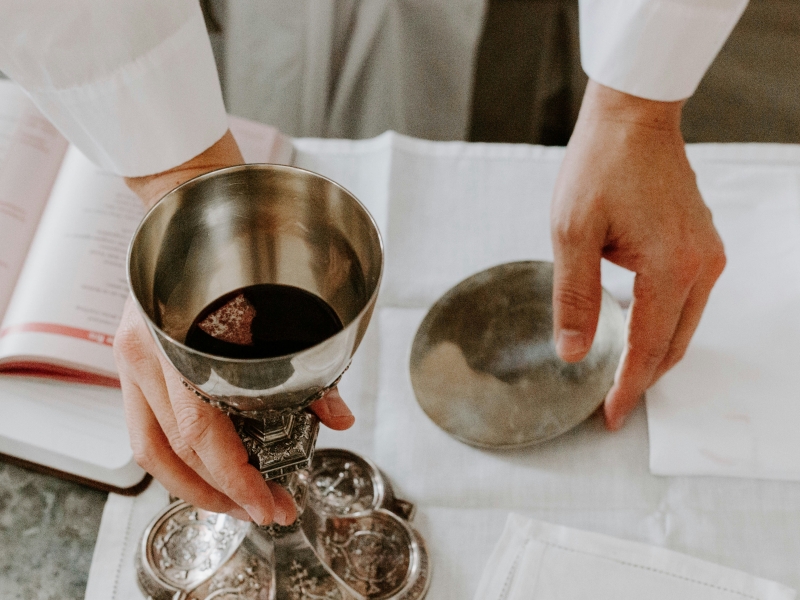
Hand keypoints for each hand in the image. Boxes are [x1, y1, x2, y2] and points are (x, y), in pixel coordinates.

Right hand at [117, 132, 354, 524]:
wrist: (192, 202)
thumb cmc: (236, 244)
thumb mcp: (277, 302)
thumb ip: (308, 361)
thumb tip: (339, 415)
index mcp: (180, 338)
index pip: (203, 433)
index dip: (238, 479)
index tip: (272, 504)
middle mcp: (145, 352)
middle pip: (172, 452)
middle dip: (218, 494)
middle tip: (263, 512)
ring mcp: (133, 353)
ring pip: (150, 447)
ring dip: (193, 485)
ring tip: (234, 503)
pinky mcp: (135, 354)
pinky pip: (147, 423)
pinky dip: (179, 455)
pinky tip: (208, 466)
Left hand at [550, 80, 725, 429]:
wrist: (632, 118)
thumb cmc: (600, 166)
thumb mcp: (572, 234)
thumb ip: (576, 298)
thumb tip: (575, 352)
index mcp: (671, 268)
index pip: (649, 347)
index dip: (628, 387)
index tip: (610, 416)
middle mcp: (701, 265)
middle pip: (673, 343)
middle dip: (644, 377)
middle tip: (612, 404)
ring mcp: (707, 253)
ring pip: (683, 324)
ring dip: (654, 352)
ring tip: (620, 374)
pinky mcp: (701, 244)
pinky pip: (685, 299)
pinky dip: (662, 323)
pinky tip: (635, 329)